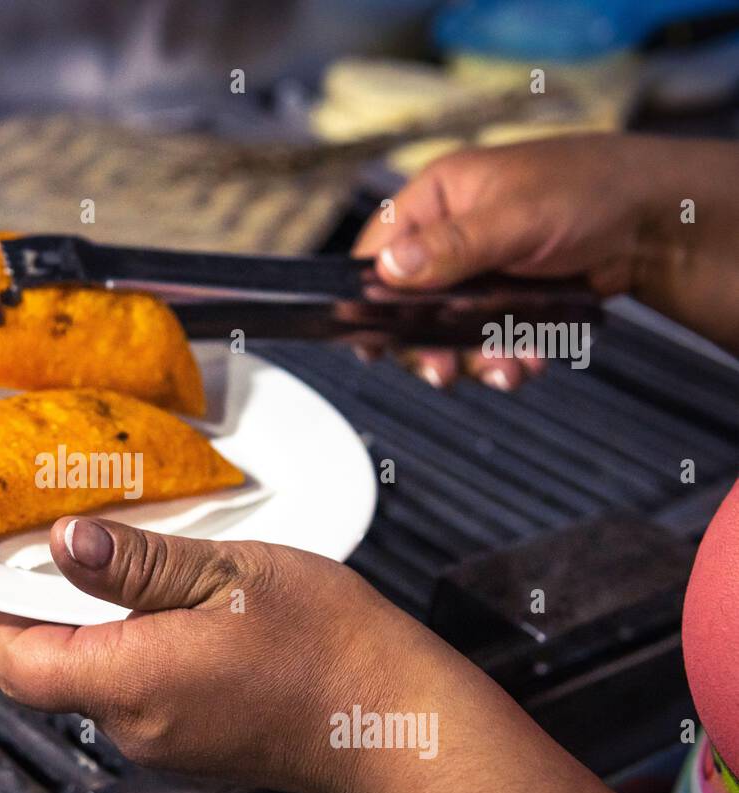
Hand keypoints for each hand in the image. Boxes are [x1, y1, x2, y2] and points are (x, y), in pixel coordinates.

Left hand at [0, 515, 481, 792]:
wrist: (398, 724)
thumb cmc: (326, 643)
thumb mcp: (226, 574)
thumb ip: (134, 563)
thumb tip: (63, 542)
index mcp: (130, 683)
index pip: (16, 661)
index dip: (0, 610)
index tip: (17, 559)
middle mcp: (136, 728)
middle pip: (52, 671)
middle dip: (54, 609)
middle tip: (87, 546)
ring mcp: (167, 746)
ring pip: (98, 681)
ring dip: (103, 627)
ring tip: (148, 570)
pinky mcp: (196, 748)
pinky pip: (140, 697)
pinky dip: (140, 651)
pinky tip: (187, 612)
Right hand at [352, 133, 738, 387]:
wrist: (657, 221)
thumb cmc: (593, 189)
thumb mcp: (517, 215)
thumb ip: (453, 245)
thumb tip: (390, 269)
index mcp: (437, 198)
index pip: (378, 250)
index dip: (368, 297)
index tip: (373, 340)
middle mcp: (448, 236)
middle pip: (407, 304)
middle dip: (429, 343)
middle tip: (443, 370)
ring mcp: (475, 273)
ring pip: (447, 331)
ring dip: (472, 358)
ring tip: (506, 368)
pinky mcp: (502, 302)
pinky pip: (484, 340)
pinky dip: (502, 356)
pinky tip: (526, 359)